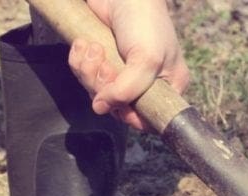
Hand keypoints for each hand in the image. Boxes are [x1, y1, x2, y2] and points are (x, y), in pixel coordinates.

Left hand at [67, 0, 188, 130]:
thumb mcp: (146, 59)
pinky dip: (79, 61)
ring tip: (93, 48)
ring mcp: (122, 72)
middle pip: (117, 106)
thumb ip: (127, 89)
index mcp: (168, 87)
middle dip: (103, 86)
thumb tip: (101, 107)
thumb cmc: (145, 23)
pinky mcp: (102, 60)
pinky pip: (84, 74)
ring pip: (96, 91)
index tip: (118, 101)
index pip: (148, 119)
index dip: (129, 115)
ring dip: (88, 71)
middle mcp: (146, 83)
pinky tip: (84, 44)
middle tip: (104, 64)